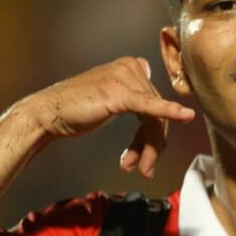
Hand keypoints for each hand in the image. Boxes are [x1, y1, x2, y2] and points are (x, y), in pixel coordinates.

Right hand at [24, 57, 196, 177]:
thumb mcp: (112, 100)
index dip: (151, 135)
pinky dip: (169, 112)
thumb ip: (135, 98)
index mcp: (131, 66)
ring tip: (139, 168)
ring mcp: (125, 79)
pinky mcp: (119, 93)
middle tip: (143, 169)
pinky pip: (150, 107)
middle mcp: (131, 68)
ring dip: (147, 149)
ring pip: (153, 120)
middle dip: (151, 146)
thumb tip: (153, 105)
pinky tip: (186, 116)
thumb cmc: (76, 110)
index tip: (138, 156)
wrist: (49, 114)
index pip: (156, 103)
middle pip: (157, 114)